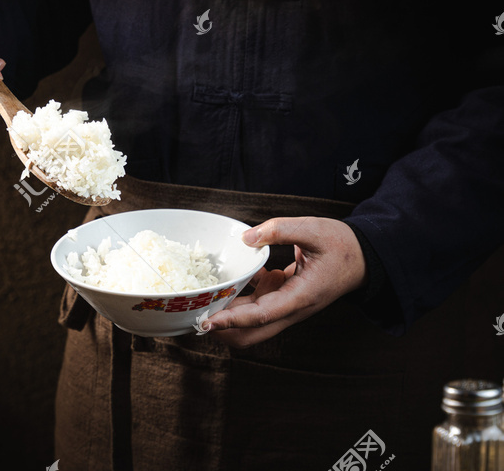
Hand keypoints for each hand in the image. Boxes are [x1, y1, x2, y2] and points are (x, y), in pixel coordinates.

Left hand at [205, 216, 366, 347]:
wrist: (366, 258)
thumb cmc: (343, 245)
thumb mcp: (313, 229)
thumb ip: (280, 230)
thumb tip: (247, 238)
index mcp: (302, 297)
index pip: (261, 316)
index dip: (231, 320)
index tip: (206, 321)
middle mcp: (293, 310)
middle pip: (252, 333)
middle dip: (223, 328)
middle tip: (197, 311)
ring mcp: (289, 309)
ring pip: (253, 323)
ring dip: (232, 311)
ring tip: (221, 289)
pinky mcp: (287, 302)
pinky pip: (260, 307)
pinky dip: (247, 297)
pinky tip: (252, 274)